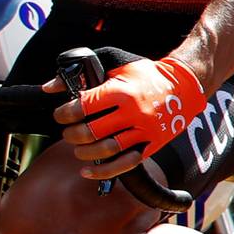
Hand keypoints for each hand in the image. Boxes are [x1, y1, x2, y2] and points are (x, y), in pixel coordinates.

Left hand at [53, 56, 203, 179]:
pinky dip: (104, 171)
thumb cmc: (146, 73)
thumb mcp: (115, 61)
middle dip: (72, 134)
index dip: (64, 114)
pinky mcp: (152, 144)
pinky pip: (125, 164)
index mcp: (121, 91)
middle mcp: (133, 113)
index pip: (82, 107)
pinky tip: (88, 171)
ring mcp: (144, 131)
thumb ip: (83, 71)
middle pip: (91, 132)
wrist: (184, 86)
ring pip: (106, 150)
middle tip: (68, 132)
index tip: (60, 116)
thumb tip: (49, 88)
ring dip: (85, 152)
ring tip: (78, 148)